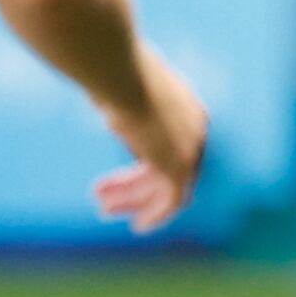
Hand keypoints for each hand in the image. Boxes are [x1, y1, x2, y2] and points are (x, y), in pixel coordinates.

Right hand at [94, 48, 208, 233]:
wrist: (117, 71)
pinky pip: (173, 200)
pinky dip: (157, 214)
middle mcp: (195, 129)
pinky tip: (139, 226)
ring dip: (135, 200)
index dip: (138, 161)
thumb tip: (100, 97)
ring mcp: (190, 148)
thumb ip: (118, 97)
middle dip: (132, 185)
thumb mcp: (117, 83)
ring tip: (104, 210)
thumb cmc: (108, 70)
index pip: (166, 144)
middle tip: (102, 197)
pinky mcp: (180, 165)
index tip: (113, 174)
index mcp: (185, 107)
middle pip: (165, 166)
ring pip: (165, 185)